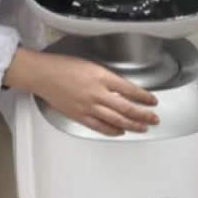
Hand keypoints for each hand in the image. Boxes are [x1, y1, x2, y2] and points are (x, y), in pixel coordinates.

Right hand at [5, 49, 158, 135]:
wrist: (43, 75)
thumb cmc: (63, 66)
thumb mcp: (91, 65)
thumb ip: (108, 78)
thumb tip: (124, 89)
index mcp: (101, 77)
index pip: (130, 89)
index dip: (144, 97)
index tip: (153, 100)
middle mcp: (97, 93)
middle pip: (126, 108)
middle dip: (143, 114)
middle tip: (154, 118)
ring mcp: (88, 107)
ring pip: (116, 119)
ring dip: (132, 125)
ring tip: (143, 127)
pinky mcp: (79, 116)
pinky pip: (100, 126)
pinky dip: (112, 130)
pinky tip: (121, 132)